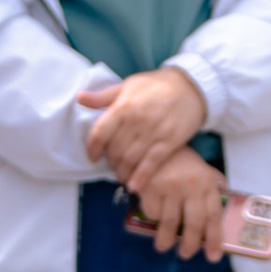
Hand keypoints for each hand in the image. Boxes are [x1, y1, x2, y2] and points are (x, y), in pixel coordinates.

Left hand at [84, 64, 208, 180]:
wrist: (191, 87)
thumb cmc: (156, 85)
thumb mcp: (127, 85)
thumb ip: (103, 96)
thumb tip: (79, 98)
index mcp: (123, 107)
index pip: (100, 133)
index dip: (93, 148)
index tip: (92, 156)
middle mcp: (136, 122)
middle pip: (115, 150)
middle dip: (110, 161)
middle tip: (111, 165)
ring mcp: (153, 133)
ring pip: (130, 160)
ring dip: (122, 172)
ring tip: (121, 175)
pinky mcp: (169, 142)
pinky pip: (151, 164)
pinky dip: (141, 178)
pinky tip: (134, 187)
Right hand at [125, 145, 228, 259]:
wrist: (155, 139)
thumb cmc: (181, 160)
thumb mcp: (202, 170)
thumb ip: (212, 187)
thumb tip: (221, 211)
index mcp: (207, 183)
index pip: (214, 216)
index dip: (215, 239)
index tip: (214, 257)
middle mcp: (191, 186)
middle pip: (194, 224)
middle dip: (190, 245)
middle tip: (186, 255)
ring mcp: (171, 186)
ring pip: (170, 223)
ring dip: (166, 240)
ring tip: (163, 247)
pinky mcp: (151, 186)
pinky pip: (152, 212)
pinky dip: (152, 218)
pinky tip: (153, 216)